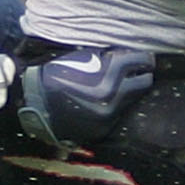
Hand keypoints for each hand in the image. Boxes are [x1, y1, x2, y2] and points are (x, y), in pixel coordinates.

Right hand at [18, 46, 152, 149]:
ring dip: (132, 90)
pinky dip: (118, 105)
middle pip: (144, 82)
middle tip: (142, 70)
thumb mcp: (84, 57)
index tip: (147, 58)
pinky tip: (112, 100)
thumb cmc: (58, 74)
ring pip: (134, 99)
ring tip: (128, 84)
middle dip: (144, 74)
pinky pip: (120, 114)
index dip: (145, 58)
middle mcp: (113, 96)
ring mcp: (109, 115)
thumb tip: (129, 56)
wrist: (36, 102)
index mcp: (108, 74)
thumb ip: (109, 57)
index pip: (140, 61)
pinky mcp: (104, 129)